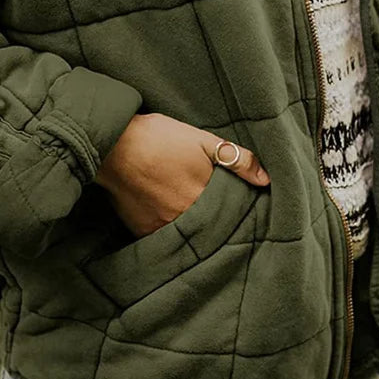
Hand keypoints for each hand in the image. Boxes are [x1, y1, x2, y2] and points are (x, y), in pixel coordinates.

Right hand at [94, 113, 269, 238]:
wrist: (113, 145)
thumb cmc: (158, 138)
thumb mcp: (201, 140)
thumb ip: (236, 159)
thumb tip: (265, 180)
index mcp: (203, 199)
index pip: (230, 216)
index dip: (237, 213)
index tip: (243, 212)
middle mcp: (184, 220)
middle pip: (209, 229)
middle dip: (217, 225)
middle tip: (220, 216)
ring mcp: (161, 229)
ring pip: (187, 236)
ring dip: (194, 230)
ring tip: (195, 218)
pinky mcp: (142, 232)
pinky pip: (163, 239)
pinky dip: (170, 232)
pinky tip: (171, 219)